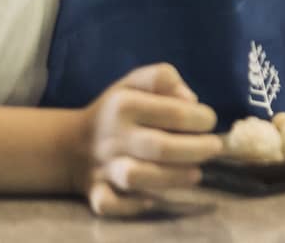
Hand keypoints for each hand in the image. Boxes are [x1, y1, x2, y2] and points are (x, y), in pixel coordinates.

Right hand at [73, 63, 222, 216]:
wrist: (70, 144)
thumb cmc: (118, 109)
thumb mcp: (136, 82)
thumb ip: (163, 79)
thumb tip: (190, 100)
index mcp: (124, 104)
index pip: (172, 111)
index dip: (200, 118)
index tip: (209, 121)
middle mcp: (113, 136)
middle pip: (160, 147)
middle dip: (196, 149)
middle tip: (214, 148)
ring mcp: (102, 166)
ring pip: (136, 177)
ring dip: (171, 178)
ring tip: (195, 174)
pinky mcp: (95, 191)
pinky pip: (109, 203)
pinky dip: (131, 205)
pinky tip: (152, 198)